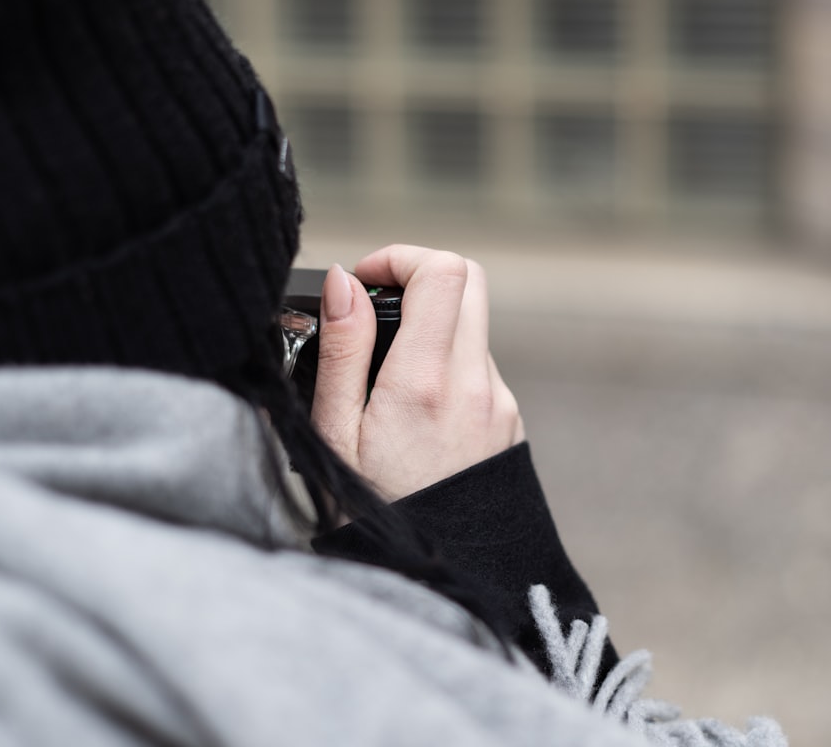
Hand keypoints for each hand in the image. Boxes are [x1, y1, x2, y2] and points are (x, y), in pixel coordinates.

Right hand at [310, 245, 524, 500]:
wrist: (440, 584)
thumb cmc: (371, 514)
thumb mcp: (333, 433)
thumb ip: (341, 350)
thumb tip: (346, 282)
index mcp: (425, 383)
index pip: (443, 271)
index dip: (401, 257)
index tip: (366, 280)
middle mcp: (475, 386)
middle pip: (469, 281)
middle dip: (420, 279)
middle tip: (376, 311)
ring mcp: (499, 405)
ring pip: (471, 328)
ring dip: (431, 329)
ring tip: (385, 379)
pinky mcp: (509, 424)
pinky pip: (478, 369)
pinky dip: (446, 366)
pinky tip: (413, 413)